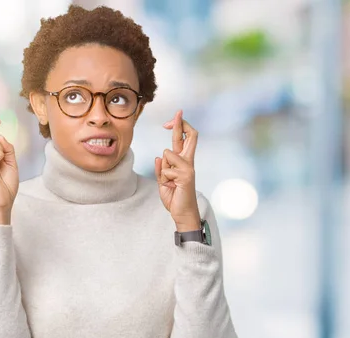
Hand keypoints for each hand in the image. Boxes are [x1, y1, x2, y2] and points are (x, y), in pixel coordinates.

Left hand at [154, 110, 200, 231]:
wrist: (182, 212)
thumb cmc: (174, 196)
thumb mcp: (163, 180)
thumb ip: (162, 167)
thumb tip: (159, 156)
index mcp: (183, 161)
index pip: (185, 138)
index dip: (180, 126)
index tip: (175, 116)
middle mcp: (188, 161)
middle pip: (190, 135)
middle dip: (180, 123)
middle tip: (178, 112)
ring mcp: (188, 167)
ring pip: (168, 153)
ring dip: (163, 168)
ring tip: (169, 182)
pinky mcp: (186, 175)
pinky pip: (166, 169)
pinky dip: (164, 178)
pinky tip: (171, 186)